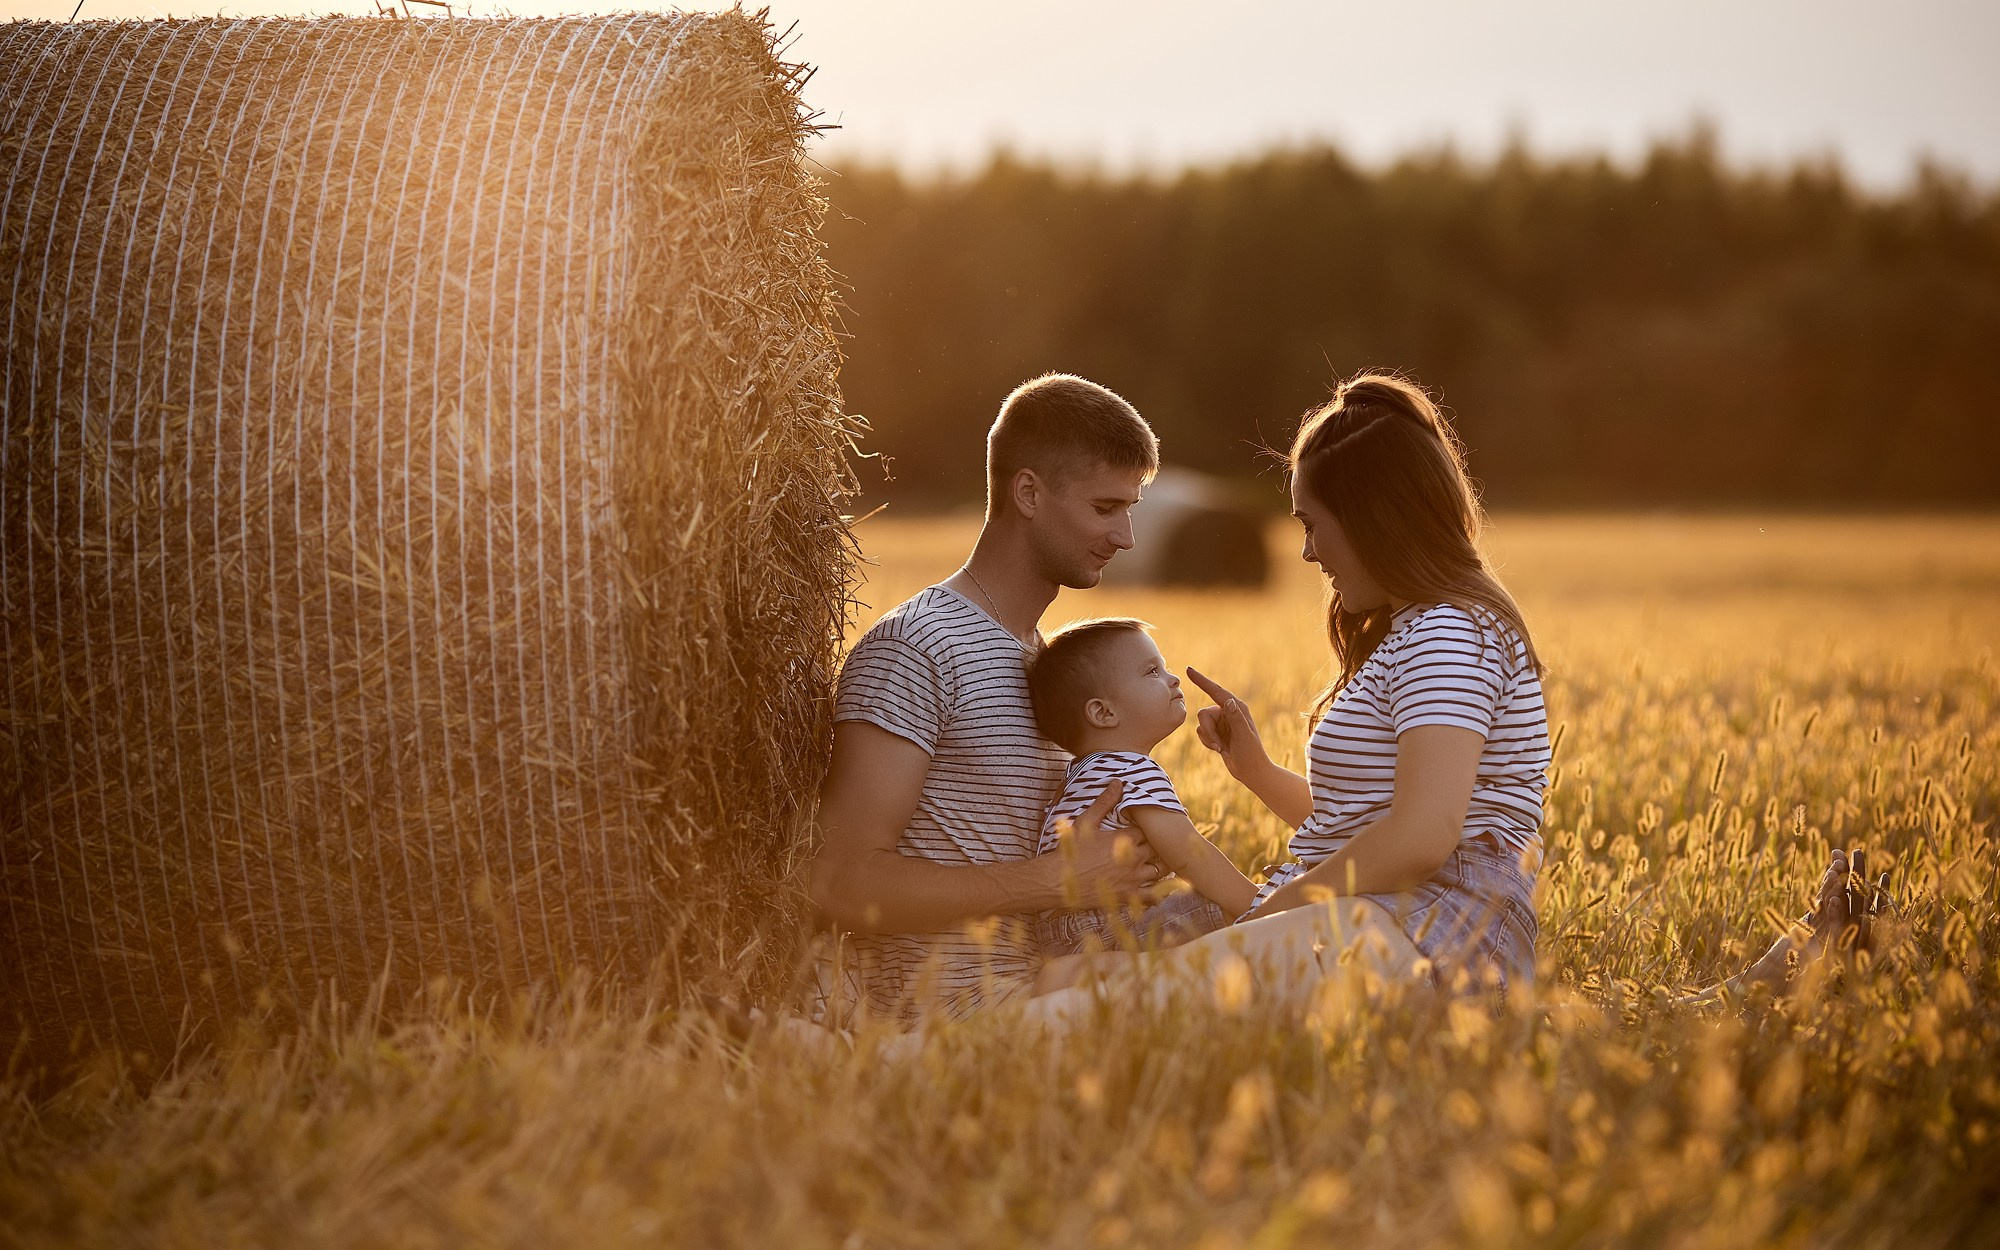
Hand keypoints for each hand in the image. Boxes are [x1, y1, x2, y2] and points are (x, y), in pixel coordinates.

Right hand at [1050, 779, 1162, 906]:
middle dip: (1154, 846)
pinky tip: (1162, 889)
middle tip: (1153, 845)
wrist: (1058, 881)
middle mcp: (1133, 858)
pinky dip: (1160, 892)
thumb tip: (1118, 782)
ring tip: (1155, 862)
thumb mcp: (1086, 821)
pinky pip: (1152, 895)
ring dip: (1159, 866)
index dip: (1147, 830)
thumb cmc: (1071, 850)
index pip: (1148, 831)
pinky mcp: (1128, 895)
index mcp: (1125, 838)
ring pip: (1159, 871)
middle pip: (1156, 849)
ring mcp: (1132, 878)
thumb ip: (1104, 802)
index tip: (1145, 830)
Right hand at [1186, 667, 1271, 781]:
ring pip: (1201, 724)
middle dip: (1208, 731)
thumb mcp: (1244, 736)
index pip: (1217, 691)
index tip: (1189, 670)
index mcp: (1237, 708)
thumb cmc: (1251, 754)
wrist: (1251, 771)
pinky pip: (1201, 732)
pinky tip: (1220, 750)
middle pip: (1204, 714)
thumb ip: (1236, 718)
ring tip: (1221, 749)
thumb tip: (1227, 700)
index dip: (1202, 681)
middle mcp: (1228, 712)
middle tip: (1218, 746)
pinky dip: (1207, 742)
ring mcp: (1222, 722)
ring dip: (1208, 739)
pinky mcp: (1217, 731)